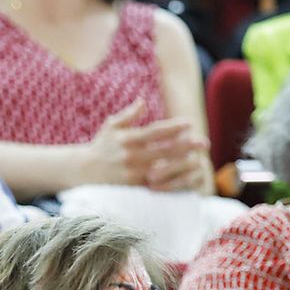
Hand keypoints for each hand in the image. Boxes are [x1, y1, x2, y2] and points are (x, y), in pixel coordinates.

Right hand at [82, 99, 206, 188]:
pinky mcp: (134, 188)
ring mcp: (133, 174)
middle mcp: (131, 157)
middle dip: (186, 146)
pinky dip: (172, 181)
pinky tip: (186, 178)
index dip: (174, 127)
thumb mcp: (112, 126)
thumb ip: (129, 114)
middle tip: (204, 143)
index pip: (155, 131)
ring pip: (163, 169)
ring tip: (199, 161)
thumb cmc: (101, 146)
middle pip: (164, 150)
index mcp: (128, 139)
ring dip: (183, 164)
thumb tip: (143, 100)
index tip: (190, 123)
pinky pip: (157, 185)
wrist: (84, 171)